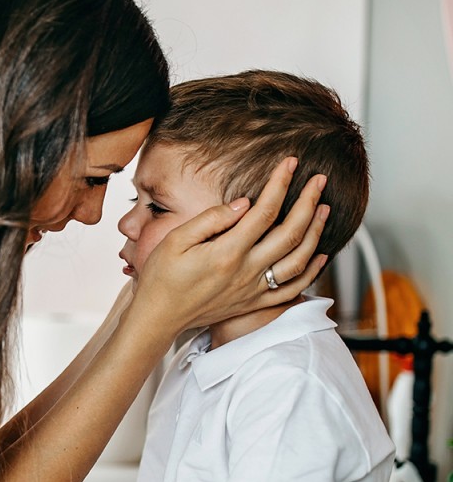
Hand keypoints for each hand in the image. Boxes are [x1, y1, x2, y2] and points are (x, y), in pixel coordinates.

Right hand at [130, 157, 327, 333]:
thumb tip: (244, 203)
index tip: (290, 163)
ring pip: (298, 260)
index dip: (280, 184)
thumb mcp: (175, 240)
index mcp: (226, 253)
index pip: (264, 211)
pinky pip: (291, 289)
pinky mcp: (252, 303)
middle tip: (318, 180)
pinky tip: (318, 254)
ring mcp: (252, 290)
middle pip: (290, 232)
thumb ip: (211, 219)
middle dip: (308, 201)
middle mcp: (246, 272)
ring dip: (316, 232)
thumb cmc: (161, 277)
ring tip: (324, 209)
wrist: (158, 317)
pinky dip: (310, 271)